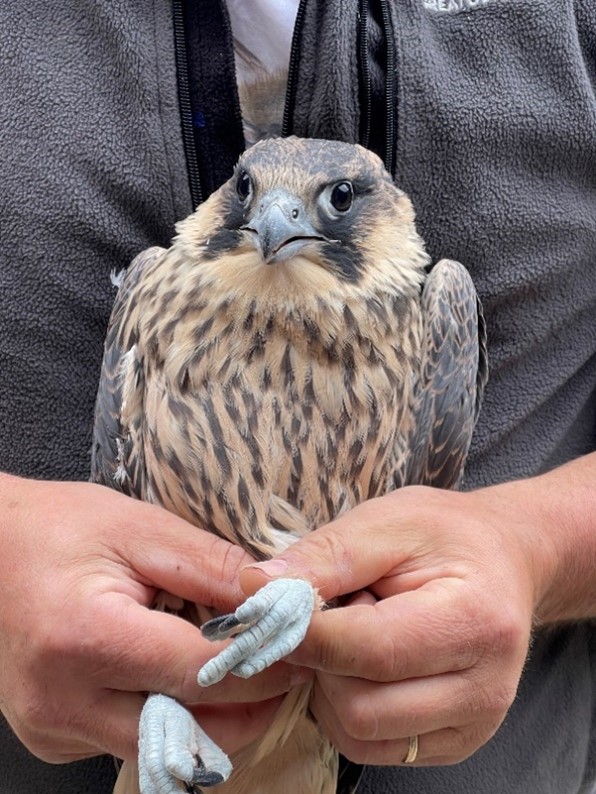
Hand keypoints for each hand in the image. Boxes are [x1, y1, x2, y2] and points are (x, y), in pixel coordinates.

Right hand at [0, 475, 308, 764]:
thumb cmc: (60, 527)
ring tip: (239, 668)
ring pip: (165, 747)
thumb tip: (275, 598)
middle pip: (190, 731)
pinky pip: (130, 741)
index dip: (264, 663)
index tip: (303, 647)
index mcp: (87, 638)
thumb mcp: (140, 528)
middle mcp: (64, 700)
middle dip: (251, 706)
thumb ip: (212, 566)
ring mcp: (53, 727)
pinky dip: (170, 715)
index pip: (202, 672)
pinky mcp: (52, 735)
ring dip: (213, 715)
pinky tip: (179, 674)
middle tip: (285, 669)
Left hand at [240, 482, 556, 766]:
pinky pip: (371, 748)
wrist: (504, 561)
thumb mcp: (386, 522)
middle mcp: (484, 688)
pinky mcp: (455, 743)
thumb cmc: (444, 534)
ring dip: (331, 687)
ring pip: (358, 735)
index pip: (367, 650)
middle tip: (335, 611)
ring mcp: (473, 725)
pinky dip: (346, 708)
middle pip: (358, 707)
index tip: (272, 606)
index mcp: (475, 620)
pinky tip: (363, 663)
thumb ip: (324, 556)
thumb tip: (254, 587)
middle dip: (322, 660)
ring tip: (356, 633)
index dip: (304, 633)